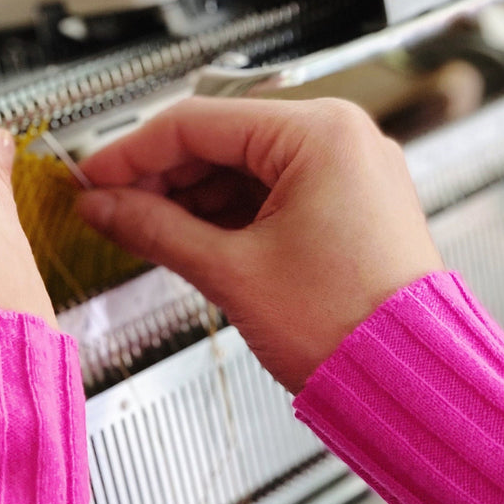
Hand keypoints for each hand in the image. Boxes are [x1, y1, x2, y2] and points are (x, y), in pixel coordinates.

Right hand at [76, 97, 442, 392]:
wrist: (410, 381)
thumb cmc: (349, 326)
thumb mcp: (229, 270)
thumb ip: (152, 227)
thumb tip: (103, 206)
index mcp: (320, 134)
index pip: (196, 122)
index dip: (131, 153)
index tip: (93, 178)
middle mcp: (341, 139)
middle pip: (218, 139)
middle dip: (159, 178)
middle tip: (110, 207)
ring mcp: (347, 172)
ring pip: (240, 167)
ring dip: (188, 197)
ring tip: (143, 230)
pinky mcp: (346, 205)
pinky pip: (268, 191)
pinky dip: (223, 213)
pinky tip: (186, 238)